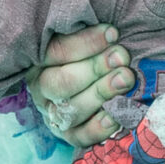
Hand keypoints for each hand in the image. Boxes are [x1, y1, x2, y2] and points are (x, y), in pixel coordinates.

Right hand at [27, 24, 135, 144]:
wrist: (96, 76)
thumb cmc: (93, 48)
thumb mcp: (84, 34)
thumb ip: (89, 27)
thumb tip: (111, 27)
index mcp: (38, 58)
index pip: (55, 51)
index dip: (85, 43)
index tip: (113, 33)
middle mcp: (42, 87)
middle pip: (62, 82)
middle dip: (95, 68)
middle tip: (121, 57)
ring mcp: (53, 113)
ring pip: (71, 109)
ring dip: (101, 94)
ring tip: (126, 79)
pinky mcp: (68, 133)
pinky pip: (80, 136)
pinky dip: (99, 127)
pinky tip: (117, 115)